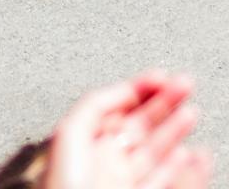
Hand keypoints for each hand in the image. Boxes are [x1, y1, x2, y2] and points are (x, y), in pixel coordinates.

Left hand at [42, 73, 208, 188]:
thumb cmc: (63, 181)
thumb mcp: (70, 131)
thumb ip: (95, 104)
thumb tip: (124, 87)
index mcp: (88, 138)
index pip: (120, 107)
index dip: (141, 88)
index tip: (161, 76)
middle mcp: (108, 157)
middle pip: (142, 124)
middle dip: (164, 102)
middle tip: (183, 85)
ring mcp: (123, 178)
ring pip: (155, 150)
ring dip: (174, 130)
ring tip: (190, 113)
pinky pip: (161, 178)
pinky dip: (177, 166)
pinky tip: (187, 153)